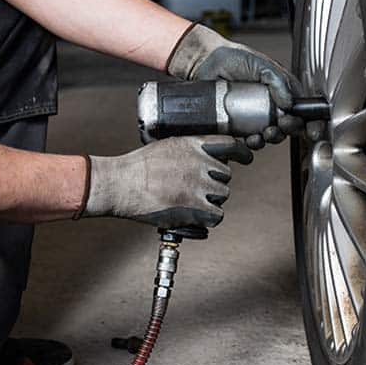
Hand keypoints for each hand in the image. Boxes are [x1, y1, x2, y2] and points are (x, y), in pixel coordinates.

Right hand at [83, 136, 252, 227]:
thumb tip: (201, 161)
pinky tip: (196, 217)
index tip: (246, 158)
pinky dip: (208, 219)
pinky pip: (217, 216)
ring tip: (188, 203)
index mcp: (193, 145)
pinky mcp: (194, 207)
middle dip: (214, 183)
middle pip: (226, 176)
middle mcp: (200, 163)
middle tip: (194, 190)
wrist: (120, 184)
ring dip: (210, 201)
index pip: (229, 145)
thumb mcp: (165, 148)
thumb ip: (187, 152)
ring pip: (222, 196)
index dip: (242, 152)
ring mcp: (198, 185)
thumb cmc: (137, 168)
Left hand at [167, 24, 303, 148]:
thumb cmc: (234, 58)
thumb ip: (278, 81)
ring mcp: (256, 116)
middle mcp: (271, 104)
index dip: (310, 122)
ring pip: (272, 135)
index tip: (312, 130)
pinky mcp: (240, 125)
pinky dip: (254, 142)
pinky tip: (251, 138)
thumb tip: (289, 103)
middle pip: (289, 126)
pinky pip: (252, 140)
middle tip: (282, 124)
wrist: (206, 63)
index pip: (302, 109)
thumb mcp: (261, 65)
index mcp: (282, 90)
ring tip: (266, 133)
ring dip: (272, 138)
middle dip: (289, 130)